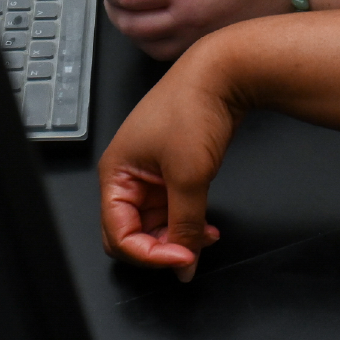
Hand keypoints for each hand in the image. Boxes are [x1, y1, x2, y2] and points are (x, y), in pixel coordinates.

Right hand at [98, 46, 240, 280]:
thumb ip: (186, 227)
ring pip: (155, 225)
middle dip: (161, 247)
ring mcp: (150, 174)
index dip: (149, 254)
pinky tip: (208, 226)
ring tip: (206, 237)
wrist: (223, 74)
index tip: (182, 259)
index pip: (118, 234)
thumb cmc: (193, 107)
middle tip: (190, 252)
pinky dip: (188, 222)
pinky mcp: (171, 171)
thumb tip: (184, 265)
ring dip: (179, 236)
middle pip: (132, 233)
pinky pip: (172, 210)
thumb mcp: (189, 177)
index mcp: (116, 173)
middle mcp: (128, 175)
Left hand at [99, 0, 294, 59]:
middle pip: (128, 23)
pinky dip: (148, 39)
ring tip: (127, 0)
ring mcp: (199, 39)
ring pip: (143, 42)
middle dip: (110, 2)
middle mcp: (189, 19)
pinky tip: (152, 18)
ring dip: (127, 23)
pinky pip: (164, 53)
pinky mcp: (208, 48)